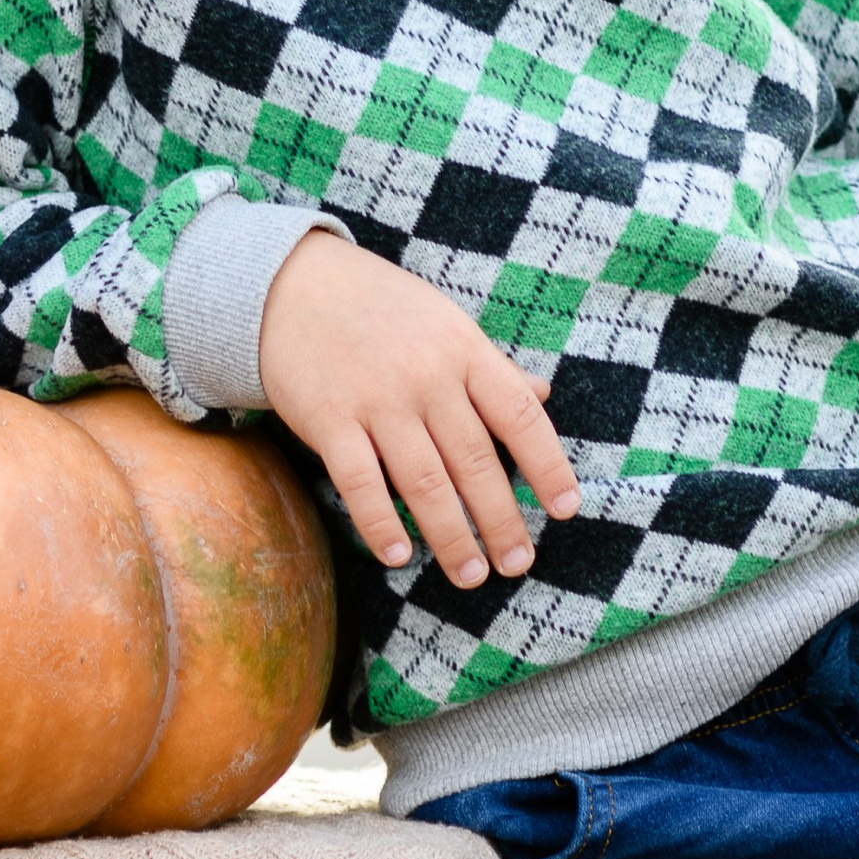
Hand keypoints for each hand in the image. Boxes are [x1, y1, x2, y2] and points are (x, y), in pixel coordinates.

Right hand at [257, 232, 577, 586]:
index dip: (549, 467)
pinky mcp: (329, 418)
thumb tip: (542, 395)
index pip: (521, 416)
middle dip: (500, 520)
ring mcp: (377, 398)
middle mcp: (427, 376)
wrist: (292, 283)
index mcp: (464, 351)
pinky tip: (399, 555)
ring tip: (470, 575)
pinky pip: (360, 481)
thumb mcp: (445, 324)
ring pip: (424, 481)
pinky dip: (380, 523)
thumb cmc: (380, 308)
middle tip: (517, 564)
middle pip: (475, 461)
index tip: (566, 511)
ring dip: (451, 535)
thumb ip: (491, 366)